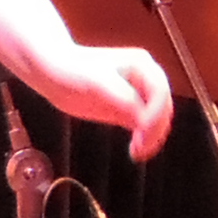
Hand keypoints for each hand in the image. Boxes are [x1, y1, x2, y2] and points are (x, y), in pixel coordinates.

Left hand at [38, 42, 173, 158]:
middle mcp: (146, 78)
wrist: (54, 72)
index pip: (160, 94)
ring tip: (137, 152)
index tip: (144, 135)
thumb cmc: (73, 72)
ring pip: (158, 119)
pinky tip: (134, 150)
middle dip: (156, 129)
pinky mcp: (130, 109)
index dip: (156, 116)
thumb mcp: (99, 84)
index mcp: (142, 65)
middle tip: (141, 150)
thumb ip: (125, 99)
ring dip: (153, 137)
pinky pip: (146, 126)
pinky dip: (144, 139)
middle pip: (163, 107)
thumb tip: (145, 120)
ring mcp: (139, 94)